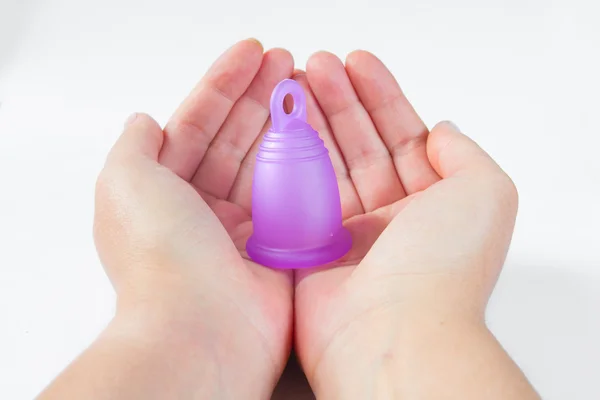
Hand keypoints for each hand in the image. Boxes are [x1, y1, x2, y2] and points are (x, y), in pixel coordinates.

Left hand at [93, 39, 293, 397]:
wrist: (204, 329)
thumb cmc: (160, 255)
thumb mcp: (125, 183)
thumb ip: (134, 147)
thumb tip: (144, 120)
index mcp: (166, 191)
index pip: (197, 125)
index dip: (222, 85)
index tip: (252, 53)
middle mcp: (204, 209)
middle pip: (236, 138)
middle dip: (259, 96)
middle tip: (286, 61)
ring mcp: (245, 228)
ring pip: (268, 162)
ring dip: (285, 123)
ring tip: (305, 85)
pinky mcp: (280, 247)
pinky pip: (295, 196)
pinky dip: (306, 164)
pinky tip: (319, 133)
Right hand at [293, 51, 536, 397]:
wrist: (392, 331)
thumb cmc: (443, 266)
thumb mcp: (486, 192)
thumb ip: (464, 153)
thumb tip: (439, 130)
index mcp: (430, 205)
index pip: (401, 136)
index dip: (381, 96)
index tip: (357, 63)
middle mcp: (389, 219)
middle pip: (359, 144)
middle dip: (339, 102)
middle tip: (316, 65)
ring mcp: (346, 234)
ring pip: (325, 164)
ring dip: (310, 122)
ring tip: (293, 82)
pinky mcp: (309, 249)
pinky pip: (296, 196)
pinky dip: (287, 160)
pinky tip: (279, 126)